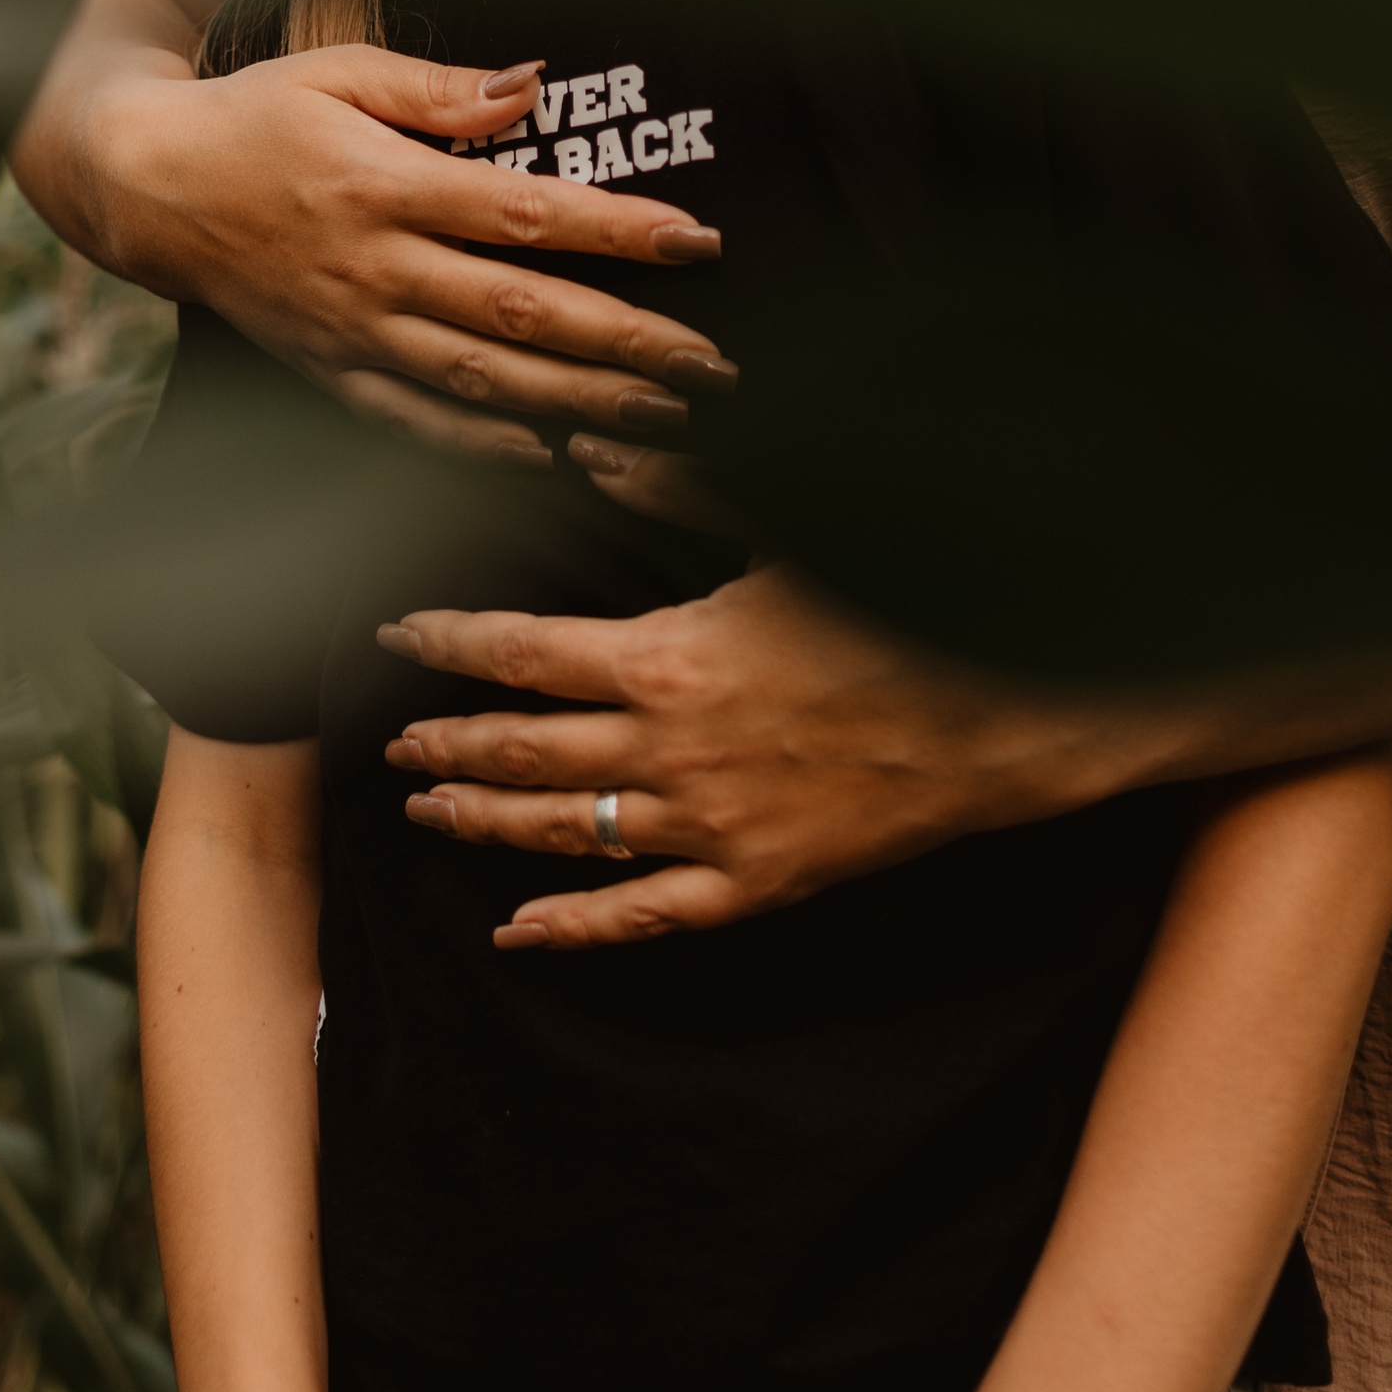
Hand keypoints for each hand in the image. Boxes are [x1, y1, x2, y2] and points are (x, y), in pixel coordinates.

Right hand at [74, 44, 737, 460]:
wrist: (148, 187)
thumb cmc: (256, 113)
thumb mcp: (340, 70)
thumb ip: (441, 91)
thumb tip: (535, 87)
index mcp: (384, 184)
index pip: (524, 213)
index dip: (617, 231)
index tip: (698, 240)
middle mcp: (374, 269)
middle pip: (520, 312)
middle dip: (627, 341)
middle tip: (713, 363)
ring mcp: (353, 331)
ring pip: (483, 379)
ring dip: (581, 402)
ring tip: (666, 415)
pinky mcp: (331, 370)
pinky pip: (418, 421)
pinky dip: (486, 446)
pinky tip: (553, 452)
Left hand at [381, 565, 1158, 945]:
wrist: (999, 714)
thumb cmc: (892, 607)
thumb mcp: (783, 531)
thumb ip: (679, 492)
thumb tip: (593, 458)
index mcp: (664, 659)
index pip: (519, 654)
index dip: (447, 646)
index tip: (397, 637)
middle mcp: (668, 755)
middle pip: (521, 752)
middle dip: (446, 745)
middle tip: (392, 745)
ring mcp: (708, 831)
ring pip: (564, 836)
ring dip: (485, 824)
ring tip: (427, 812)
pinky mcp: (753, 888)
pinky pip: (642, 920)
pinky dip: (572, 931)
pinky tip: (517, 933)